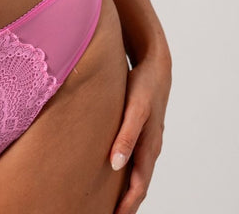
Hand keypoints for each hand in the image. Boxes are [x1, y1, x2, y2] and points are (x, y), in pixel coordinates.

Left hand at [110, 48, 171, 213]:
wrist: (154, 67)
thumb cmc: (143, 86)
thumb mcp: (135, 110)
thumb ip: (126, 136)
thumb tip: (116, 165)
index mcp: (149, 147)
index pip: (138, 186)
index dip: (127, 205)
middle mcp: (150, 148)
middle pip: (139, 185)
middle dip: (127, 204)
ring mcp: (147, 141)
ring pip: (137, 173)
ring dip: (127, 191)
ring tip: (111, 203)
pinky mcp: (141, 132)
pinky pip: (135, 160)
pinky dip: (127, 174)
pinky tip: (114, 173)